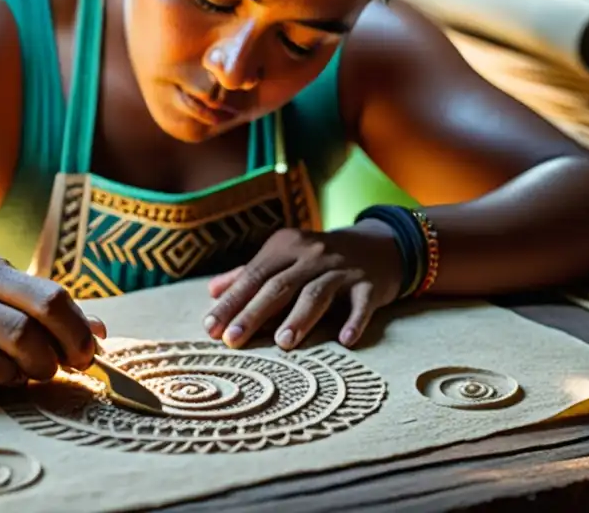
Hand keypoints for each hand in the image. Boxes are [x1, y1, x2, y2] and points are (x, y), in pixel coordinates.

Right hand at [0, 251, 105, 400]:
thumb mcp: (4, 297)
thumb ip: (51, 311)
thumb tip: (100, 332)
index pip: (49, 298)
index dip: (77, 331)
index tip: (88, 353)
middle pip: (27, 334)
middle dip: (52, 359)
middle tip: (56, 369)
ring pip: (3, 364)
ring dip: (24, 376)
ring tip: (19, 371)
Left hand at [203, 220, 402, 351]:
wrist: (378, 245)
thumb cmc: (319, 259)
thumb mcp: (284, 258)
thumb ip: (249, 274)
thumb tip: (211, 291)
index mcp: (285, 246)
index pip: (253, 276)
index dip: (231, 302)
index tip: (210, 328)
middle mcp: (312, 254)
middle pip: (279, 286)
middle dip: (253, 314)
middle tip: (233, 341)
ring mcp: (342, 268)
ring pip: (317, 293)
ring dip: (299, 318)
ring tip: (283, 343)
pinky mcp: (370, 284)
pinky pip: (361, 303)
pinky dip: (354, 321)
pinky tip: (345, 340)